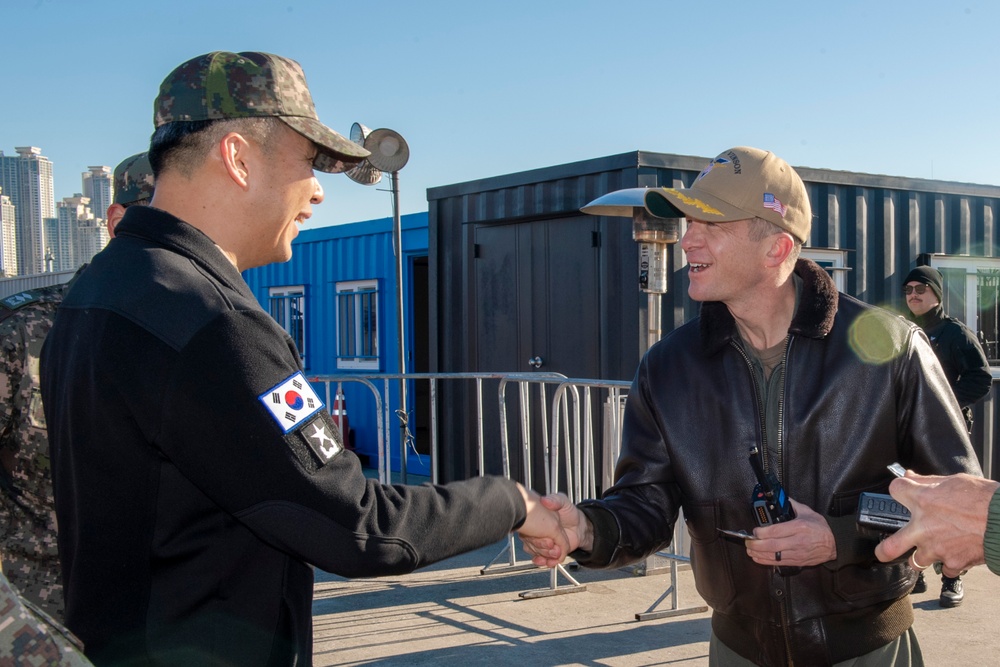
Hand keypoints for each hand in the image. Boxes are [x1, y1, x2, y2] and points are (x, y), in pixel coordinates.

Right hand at [516, 491, 591, 567]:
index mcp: (537, 518)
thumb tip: (545, 500)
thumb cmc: (570, 512)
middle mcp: (536, 531)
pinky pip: (540, 559)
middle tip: (552, 544)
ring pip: (535, 552)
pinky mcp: (547, 551)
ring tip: (555, 554)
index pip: (529, 529)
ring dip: (545, 555)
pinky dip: (544, 562)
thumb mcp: (563, 502)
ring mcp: (541, 541)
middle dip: (542, 547)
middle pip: (531, 542)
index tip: (548, 538)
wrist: (580, 526)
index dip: (536, 535)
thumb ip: (556, 499)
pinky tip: (549, 562)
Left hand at [745, 498, 836, 566]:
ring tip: (749, 550)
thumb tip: (781, 498)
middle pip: (772, 545)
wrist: (835, 544)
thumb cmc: (821, 528)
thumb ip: (792, 505)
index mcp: (799, 527)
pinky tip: (757, 558)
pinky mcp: (797, 561)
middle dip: (756, 544)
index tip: (754, 531)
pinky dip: (766, 561)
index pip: (776, 531)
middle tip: (747, 542)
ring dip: (759, 554)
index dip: (762, 532)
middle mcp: (797, 541)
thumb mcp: (808, 512)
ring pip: (774, 555)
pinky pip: (779, 563)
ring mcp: (797, 553)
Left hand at [874, 472, 998, 576]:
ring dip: (921, 556)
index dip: (899, 490)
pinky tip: (954, 555)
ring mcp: (937, 548)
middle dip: (884, 551)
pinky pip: (944, 569)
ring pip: (916, 562)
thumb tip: (911, 476)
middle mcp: (924, 527)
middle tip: (883, 552)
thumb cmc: (985, 499)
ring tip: (929, 551)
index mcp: (922, 501)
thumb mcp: (954, 481)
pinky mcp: (953, 563)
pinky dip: (948, 564)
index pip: (895, 490)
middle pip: (890, 546)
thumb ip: (928, 481)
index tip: (901, 492)